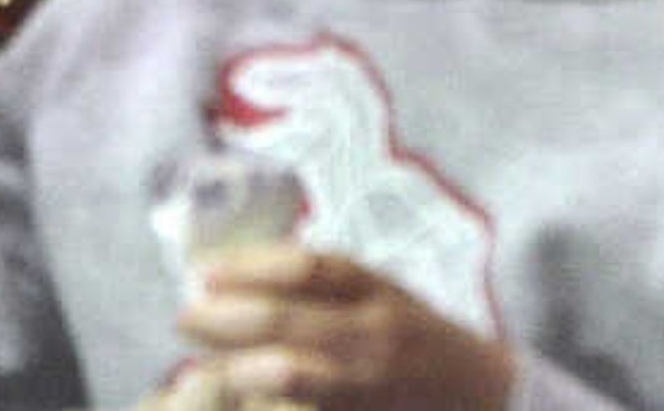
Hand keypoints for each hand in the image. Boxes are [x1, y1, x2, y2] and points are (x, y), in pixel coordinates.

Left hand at [157, 244, 513, 409]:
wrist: (479, 391)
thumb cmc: (413, 332)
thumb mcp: (377, 290)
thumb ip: (319, 281)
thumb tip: (234, 271)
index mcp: (374, 288)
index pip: (307, 267)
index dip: (248, 266)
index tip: (202, 270)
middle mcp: (373, 332)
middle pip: (287, 320)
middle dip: (224, 319)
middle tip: (184, 317)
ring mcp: (369, 381)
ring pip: (293, 374)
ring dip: (237, 367)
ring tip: (201, 364)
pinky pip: (305, 405)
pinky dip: (263, 399)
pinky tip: (236, 394)